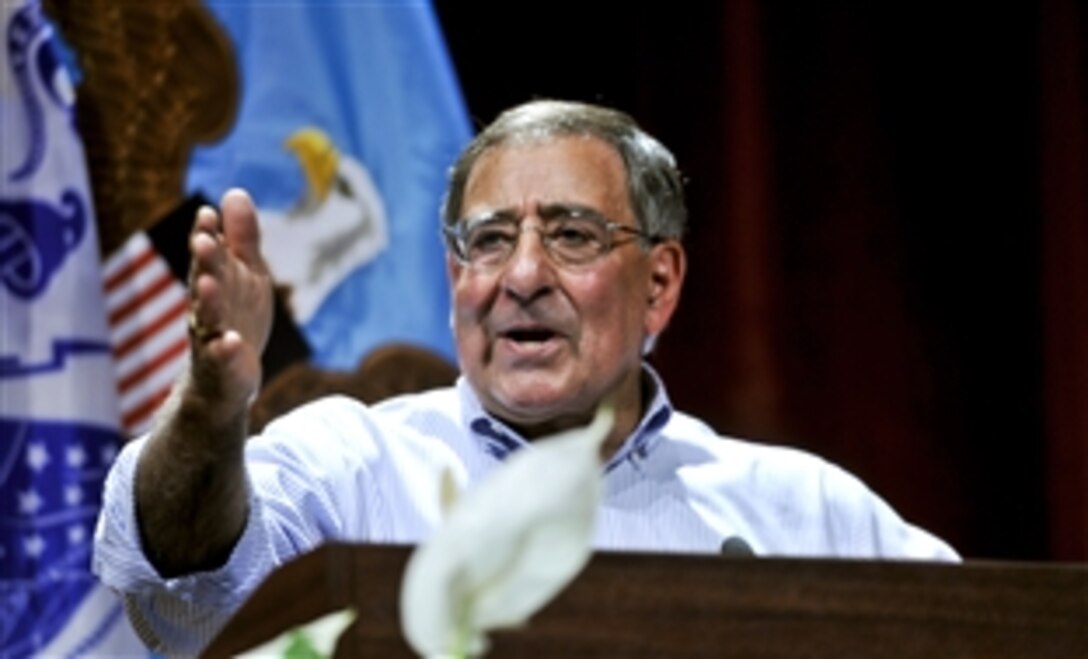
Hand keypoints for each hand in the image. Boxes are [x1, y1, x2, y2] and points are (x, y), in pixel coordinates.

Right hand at [185, 188, 272, 423]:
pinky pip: (222, 359)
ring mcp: (211, 339)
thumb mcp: (245, 274)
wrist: (227, 378)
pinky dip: (226, 351)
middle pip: (203, 281)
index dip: (207, 235)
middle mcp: (206, 308)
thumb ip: (241, 238)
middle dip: (203, 262)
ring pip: (206, 318)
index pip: (207, 256)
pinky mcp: (222, 368)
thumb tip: (235, 192)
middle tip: (203, 240)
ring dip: (207, 301)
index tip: (208, 213)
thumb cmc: (236, 317)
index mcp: (214, 282)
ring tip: (209, 283)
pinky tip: (232, 342)